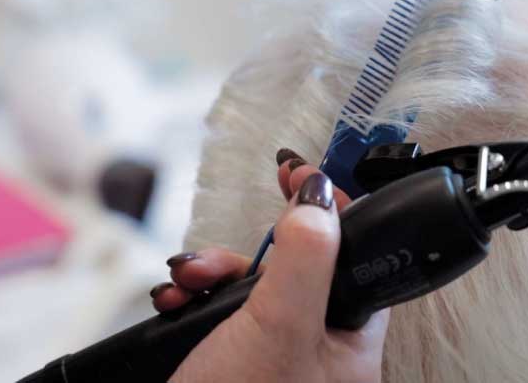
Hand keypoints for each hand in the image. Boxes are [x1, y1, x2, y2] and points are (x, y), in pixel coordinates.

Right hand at [152, 151, 388, 382]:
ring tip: (185, 283)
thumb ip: (305, 260)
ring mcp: (275, 349)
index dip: (326, 206)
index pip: (354, 248)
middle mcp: (318, 339)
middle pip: (294, 261)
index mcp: (351, 333)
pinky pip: (220, 308)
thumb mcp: (281, 328)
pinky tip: (174, 300)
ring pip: (251, 282)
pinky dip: (194, 296)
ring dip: (212, 271)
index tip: (295, 172)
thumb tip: (318, 198)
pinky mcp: (234, 356)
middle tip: (220, 253)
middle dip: (247, 248)